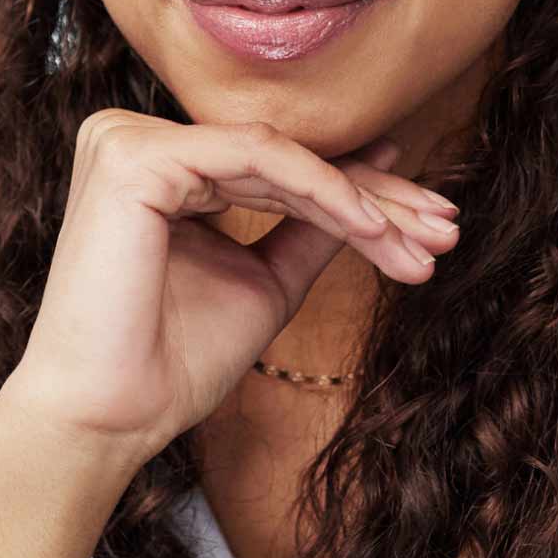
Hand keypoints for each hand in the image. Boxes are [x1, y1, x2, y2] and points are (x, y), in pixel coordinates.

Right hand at [0, 112, 460, 464]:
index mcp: (154, 169)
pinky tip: (373, 230)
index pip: (273, 169)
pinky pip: (255, 158)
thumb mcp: (264, 281)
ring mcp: (125, 143)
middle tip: (446, 234)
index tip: (430, 233)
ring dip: (363, 201)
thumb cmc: (170, 360)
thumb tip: (381, 168)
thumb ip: (311, 226)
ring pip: (277, 155)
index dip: (360, 197)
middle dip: (376, 200)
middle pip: (281, 158)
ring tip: (424, 244)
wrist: (110, 414)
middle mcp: (130, 142)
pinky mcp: (133, 158)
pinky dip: (323, 190)